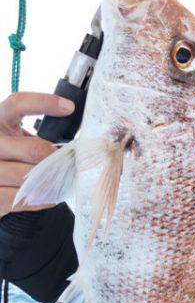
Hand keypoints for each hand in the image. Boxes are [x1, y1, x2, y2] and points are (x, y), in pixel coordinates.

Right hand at [0, 92, 74, 216]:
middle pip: (33, 149)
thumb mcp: (16, 138)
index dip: (44, 103)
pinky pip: (23, 200)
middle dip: (58, 158)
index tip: (69, 108)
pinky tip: (52, 195)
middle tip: (72, 162)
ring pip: (30, 177)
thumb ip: (36, 135)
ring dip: (53, 180)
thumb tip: (75, 144)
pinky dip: (43, 198)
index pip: (18, 104)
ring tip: (65, 180)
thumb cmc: (11, 156)